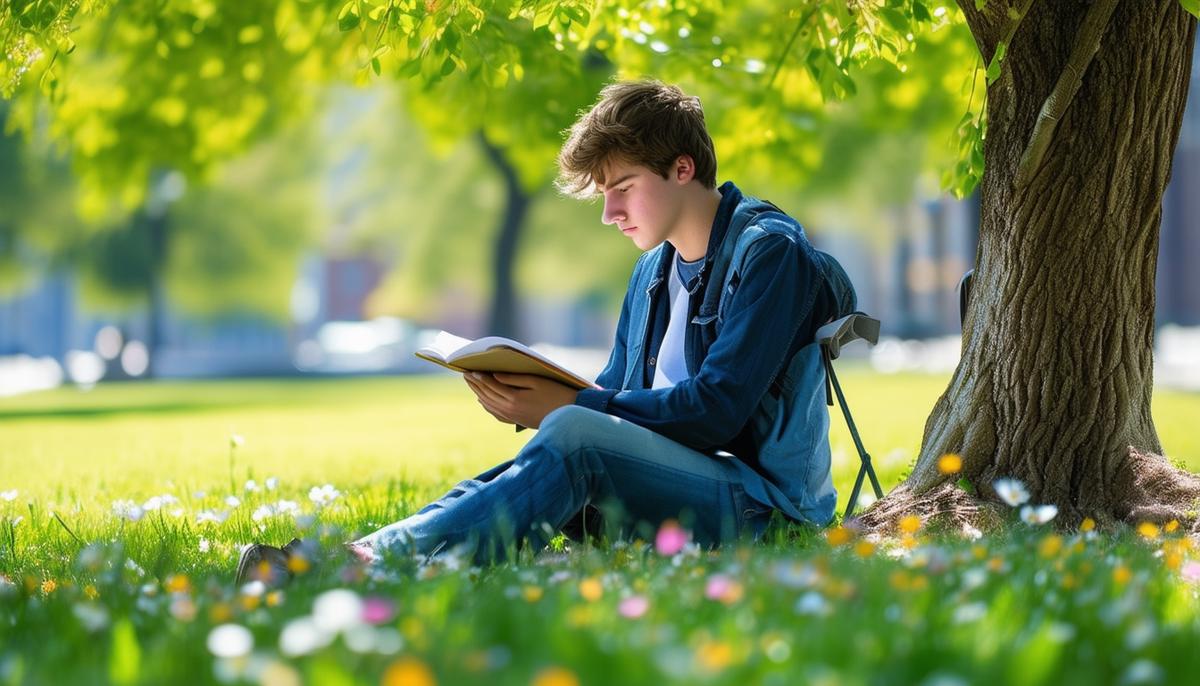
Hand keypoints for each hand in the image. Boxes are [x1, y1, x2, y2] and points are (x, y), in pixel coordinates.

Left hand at [463, 372, 578, 428]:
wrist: (569, 415)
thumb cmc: (556, 393)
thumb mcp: (536, 381)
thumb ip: (514, 378)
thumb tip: (494, 375)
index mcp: (515, 399)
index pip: (491, 385)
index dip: (480, 376)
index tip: (470, 368)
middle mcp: (510, 410)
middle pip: (487, 395)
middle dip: (475, 383)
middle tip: (464, 373)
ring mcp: (513, 417)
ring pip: (489, 404)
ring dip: (478, 393)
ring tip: (471, 383)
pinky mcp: (517, 421)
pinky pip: (496, 414)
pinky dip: (487, 406)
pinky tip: (483, 401)